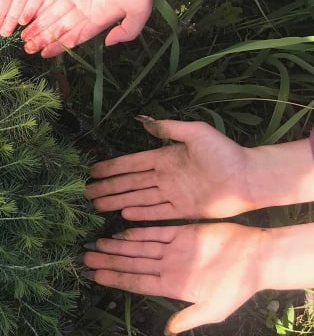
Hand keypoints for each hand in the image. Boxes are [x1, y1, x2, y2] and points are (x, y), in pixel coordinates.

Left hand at [19, 0, 152, 56]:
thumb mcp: (138, 12)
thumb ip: (126, 31)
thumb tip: (109, 44)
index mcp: (98, 17)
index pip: (73, 36)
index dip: (58, 46)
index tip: (43, 54)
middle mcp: (84, 6)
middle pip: (58, 26)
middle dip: (43, 38)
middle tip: (27, 48)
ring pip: (51, 12)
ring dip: (37, 24)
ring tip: (23, 36)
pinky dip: (38, 4)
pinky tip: (26, 14)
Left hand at [84, 223, 265, 335]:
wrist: (257, 257)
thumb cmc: (238, 286)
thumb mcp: (214, 310)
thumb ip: (188, 319)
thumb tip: (167, 332)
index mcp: (172, 285)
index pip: (136, 282)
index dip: (115, 278)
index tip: (94, 276)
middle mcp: (168, 267)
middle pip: (131, 263)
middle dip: (108, 261)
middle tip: (83, 258)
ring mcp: (173, 249)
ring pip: (138, 247)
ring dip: (117, 246)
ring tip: (95, 244)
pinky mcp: (182, 233)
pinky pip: (155, 232)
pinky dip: (137, 232)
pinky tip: (119, 232)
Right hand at [87, 118, 253, 220]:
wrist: (249, 177)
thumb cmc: (224, 152)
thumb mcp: (196, 132)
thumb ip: (169, 129)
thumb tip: (142, 121)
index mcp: (166, 157)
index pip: (132, 163)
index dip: (112, 167)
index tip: (92, 171)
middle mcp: (166, 177)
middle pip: (130, 183)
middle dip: (108, 187)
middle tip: (87, 192)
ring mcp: (173, 194)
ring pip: (139, 198)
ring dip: (118, 201)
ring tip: (97, 204)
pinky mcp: (183, 210)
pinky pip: (156, 212)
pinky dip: (140, 213)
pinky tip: (123, 214)